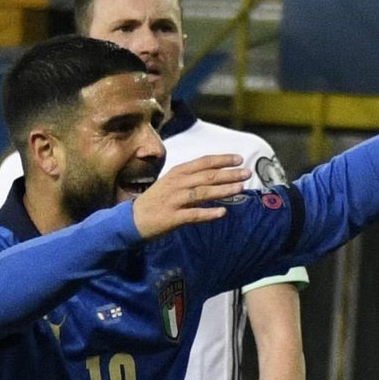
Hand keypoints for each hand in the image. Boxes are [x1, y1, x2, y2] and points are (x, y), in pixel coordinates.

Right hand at [131, 154, 246, 240]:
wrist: (131, 220)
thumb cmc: (155, 201)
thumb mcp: (170, 184)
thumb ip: (190, 180)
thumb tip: (215, 178)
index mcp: (177, 173)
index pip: (203, 163)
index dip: (222, 160)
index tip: (239, 159)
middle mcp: (176, 184)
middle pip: (207, 176)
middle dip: (229, 174)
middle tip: (247, 173)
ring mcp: (174, 200)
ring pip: (203, 193)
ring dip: (223, 190)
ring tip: (240, 188)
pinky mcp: (172, 217)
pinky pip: (193, 215)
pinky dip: (208, 213)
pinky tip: (222, 213)